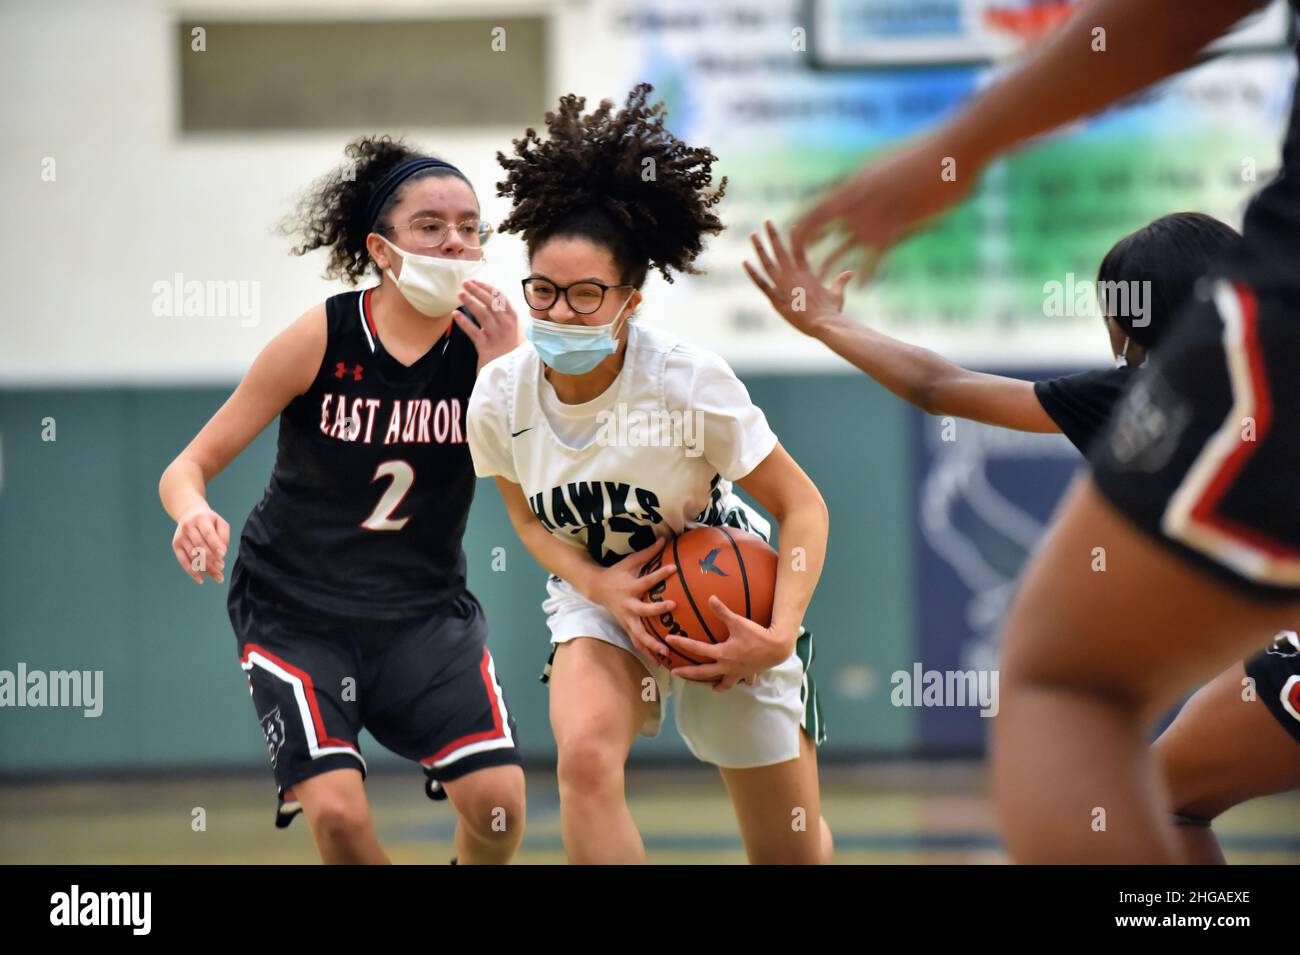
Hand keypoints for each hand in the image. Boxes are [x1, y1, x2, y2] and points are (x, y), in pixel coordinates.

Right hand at [172, 505, 229, 583]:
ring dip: (206, 568)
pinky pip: (183, 561)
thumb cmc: (209, 521)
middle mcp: (188, 527)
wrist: (189, 513)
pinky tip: (201, 579)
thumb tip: (222, 554)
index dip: (215, 544)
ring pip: (193, 556)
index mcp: (201, 519)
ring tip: (218, 576)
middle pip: (199, 546)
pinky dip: (192, 571)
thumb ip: (223, 536)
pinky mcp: (175, 545)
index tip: (223, 555)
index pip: (208, 533)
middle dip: (211, 558)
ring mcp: (180, 536)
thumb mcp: (220, 523)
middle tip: (222, 567)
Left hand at [456, 279, 521, 367]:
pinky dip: (464, 322)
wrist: (510, 373)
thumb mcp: (510, 331)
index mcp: (512, 319)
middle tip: (465, 283)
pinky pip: (473, 332)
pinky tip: (455, 314)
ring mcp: (496, 336)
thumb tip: (487, 299)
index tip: (476, 281)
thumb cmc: (508, 350)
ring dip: (470, 302)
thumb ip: (501, 317)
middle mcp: (506, 325)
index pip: (500, 298)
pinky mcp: (486, 347)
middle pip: (491, 303)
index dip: (487, 288)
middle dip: (477, 291)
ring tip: (460, 294)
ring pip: (482, 314)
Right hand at [584, 537, 677, 667]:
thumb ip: (648, 552)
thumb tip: (666, 538)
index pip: (647, 579)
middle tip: (672, 607)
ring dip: (652, 644)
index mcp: (631, 587)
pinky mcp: (626, 626)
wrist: (596, 588)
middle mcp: (629, 604)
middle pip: (643, 610)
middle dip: (656, 610)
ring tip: (667, 652)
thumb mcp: (630, 561)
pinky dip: (647, 652)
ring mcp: (627, 618)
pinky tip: (659, 662)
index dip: (660, 574)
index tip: (674, 568)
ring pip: (639, 634)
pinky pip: (637, 642)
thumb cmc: (617, 573)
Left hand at [667, 595, 794, 691]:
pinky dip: (725, 685)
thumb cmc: (757, 634)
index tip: (669, 640)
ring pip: (717, 684)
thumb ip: (723, 611)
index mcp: (722, 654)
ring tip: (698, 684)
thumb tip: (710, 598)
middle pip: (701, 673)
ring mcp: (736, 674)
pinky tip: (722, 684)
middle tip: (674, 672)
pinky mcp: (744, 676)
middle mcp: (726, 667)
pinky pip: (732, 683)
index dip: (681, 643)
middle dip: (687, 673)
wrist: (777, 648)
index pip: (697, 649)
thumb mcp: (738, 621)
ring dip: (706, 684)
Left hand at [744, 219, 853, 337]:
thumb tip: (850, 272)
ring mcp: (783, 286)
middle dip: (773, 235)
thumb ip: (841, 281)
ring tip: (753, 235)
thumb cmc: (831, 312)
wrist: (824, 324)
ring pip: (768, 263)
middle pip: (781, 251)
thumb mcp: (838, 294)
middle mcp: (793, 276)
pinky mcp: (776, 299)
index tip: (792, 226)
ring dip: (760, 248)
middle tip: (766, 221)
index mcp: (807, 274)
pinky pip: (762, 284)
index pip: (799, 250)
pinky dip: (753, 274)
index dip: (795, 238)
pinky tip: (744, 262)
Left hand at [791, 130, 982, 276]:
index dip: (803, 221)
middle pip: (820, 226)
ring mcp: (875, 214)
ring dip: (830, 265)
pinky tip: (862, 285)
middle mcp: (858, 200)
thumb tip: (863, 185)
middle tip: (792, 262)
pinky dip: (868, 272)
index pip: (818, 205)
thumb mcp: (887, 165)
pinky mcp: (896, 226)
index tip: (790, 233)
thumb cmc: (923, 154)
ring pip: (842, 246)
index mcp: (855, 183)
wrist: (949, 152)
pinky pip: (875, 256)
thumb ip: (871, 180)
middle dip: (805, 245)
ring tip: (820, 282)